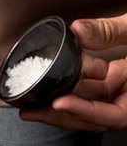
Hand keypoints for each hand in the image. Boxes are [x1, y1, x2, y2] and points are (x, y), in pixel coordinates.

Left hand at [20, 15, 126, 131]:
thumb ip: (114, 31)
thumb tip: (78, 31)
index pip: (111, 115)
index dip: (85, 112)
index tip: (60, 102)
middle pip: (93, 115)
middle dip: (59, 115)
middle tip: (29, 111)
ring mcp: (124, 87)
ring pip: (89, 99)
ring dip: (60, 97)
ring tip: (29, 97)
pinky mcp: (118, 75)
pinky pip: (92, 82)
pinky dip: (73, 77)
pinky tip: (51, 75)